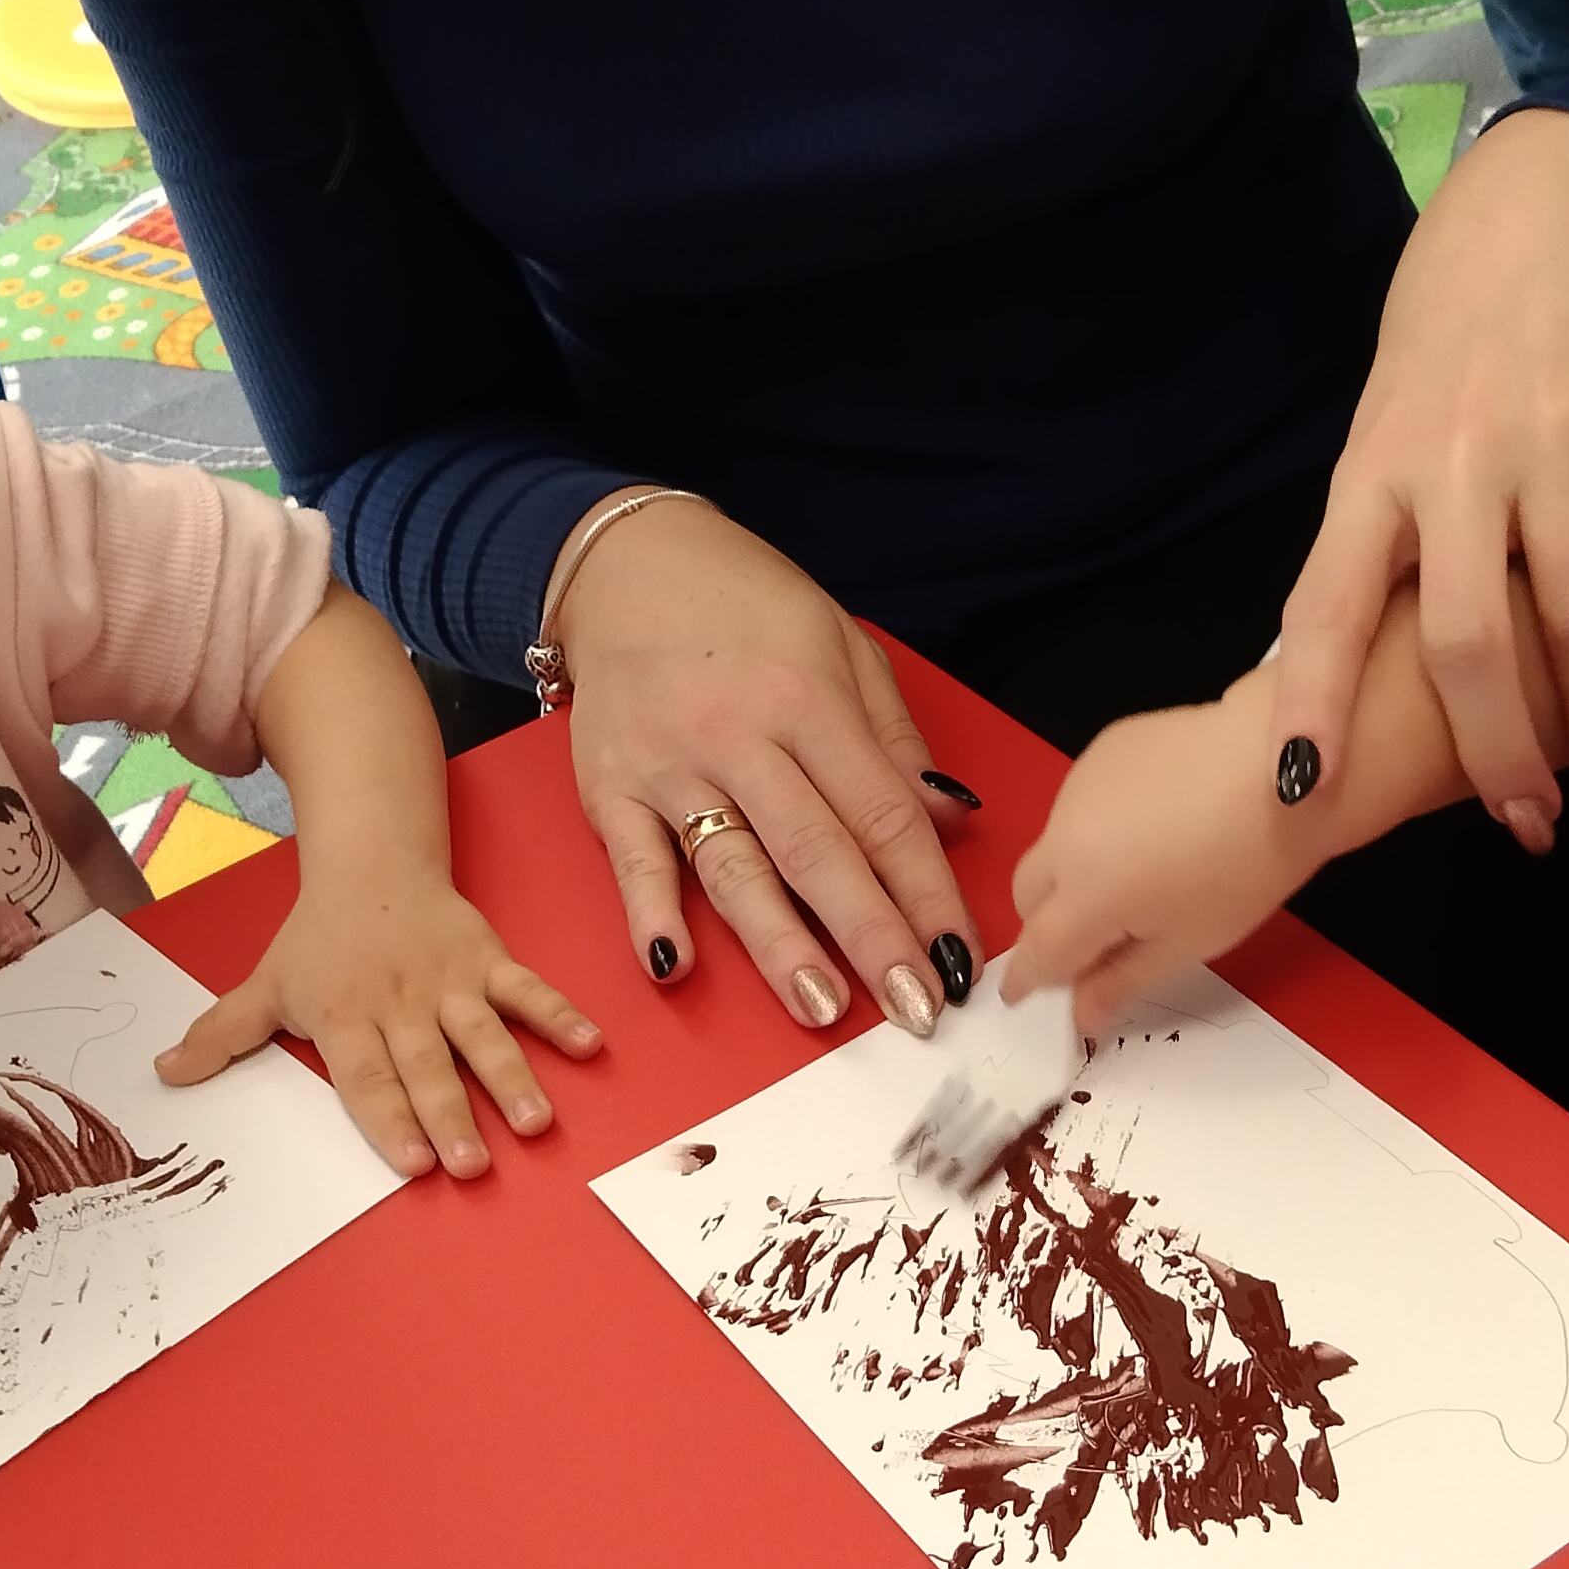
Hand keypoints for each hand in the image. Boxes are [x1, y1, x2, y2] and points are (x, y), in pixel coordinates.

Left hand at [157, 859, 603, 1177]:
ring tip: (535, 1122)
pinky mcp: (488, 958)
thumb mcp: (266, 982)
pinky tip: (589, 1045)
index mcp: (345, 1013)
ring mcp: (450, 979)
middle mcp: (400, 1000)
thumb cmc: (319, 936)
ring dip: (511, 1077)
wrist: (372, 859)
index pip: (366, 1075)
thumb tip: (164, 1075)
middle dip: (450, 1115)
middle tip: (473, 1166)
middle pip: (427, 1064)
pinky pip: (527, 988)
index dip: (388, 1117)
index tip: (410, 1164)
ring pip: (483, 1033)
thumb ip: (221, 1035)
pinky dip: (558, 1014)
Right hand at [556, 503, 979, 1033]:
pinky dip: (651, 913)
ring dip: (778, 944)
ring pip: (733, 868)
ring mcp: (669, 767)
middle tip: (915, 1007)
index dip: (926, 892)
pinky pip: (635, 861)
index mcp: (808, 699)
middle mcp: (739, 737)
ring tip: (820, 1006)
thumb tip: (945, 818)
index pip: (882, 814)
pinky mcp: (609, 788)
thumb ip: (891, 738)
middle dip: (872, 937)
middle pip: (817, 852)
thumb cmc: (743, 603)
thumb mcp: (841, 643)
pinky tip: (675, 964)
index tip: (960, 957)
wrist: (625, 561)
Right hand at [1010, 699, 1310, 1029]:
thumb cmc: (1246, 867)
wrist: (1286, 771)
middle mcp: (1065, 837)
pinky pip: (1078, 805)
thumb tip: (1082, 1014)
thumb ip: (1121, 981)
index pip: (1035, 951)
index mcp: (1085, 894)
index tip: (1026, 997)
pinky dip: (1096, 827)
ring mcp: (1078, 788)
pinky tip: (1153, 824)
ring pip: (1052, 847)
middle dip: (1048, 924)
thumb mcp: (1188, 943)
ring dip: (1073, 872)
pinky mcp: (1099, 754)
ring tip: (1141, 871)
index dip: (1029, 981)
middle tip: (1098, 939)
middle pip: (1025, 896)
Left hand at [1267, 109, 1568, 841]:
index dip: (1312, 703)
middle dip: (1499, 752)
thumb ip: (1377, 548)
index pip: (1324, 605)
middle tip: (1528, 820)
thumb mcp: (1382, 437)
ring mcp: (1551, 439)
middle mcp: (1452, 461)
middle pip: (1469, 641)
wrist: (1541, 210)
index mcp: (1370, 474)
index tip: (1301, 790)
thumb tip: (1351, 685)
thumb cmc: (1449, 353)